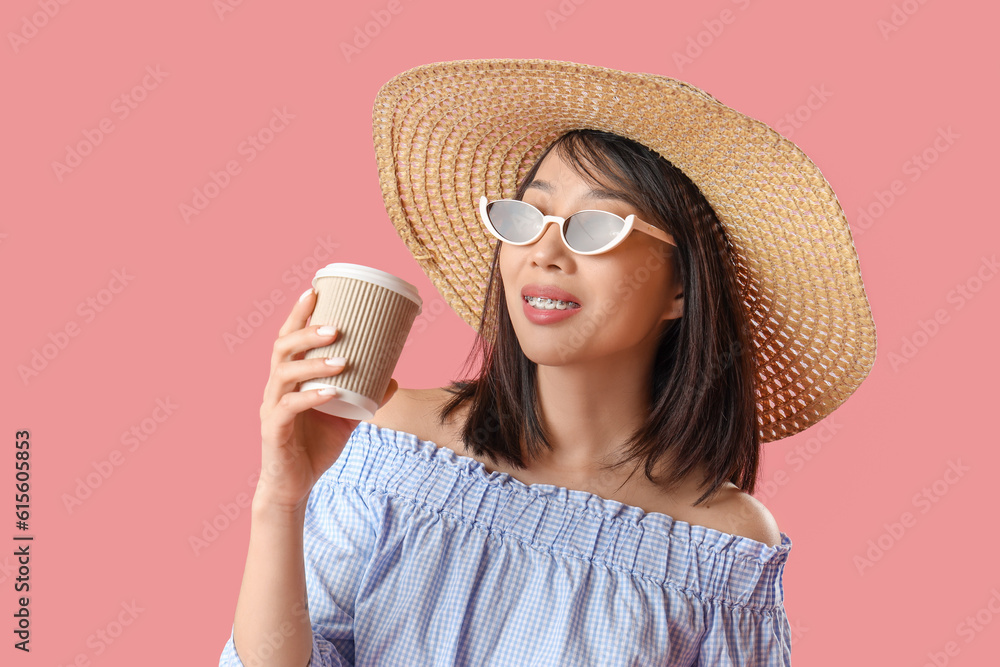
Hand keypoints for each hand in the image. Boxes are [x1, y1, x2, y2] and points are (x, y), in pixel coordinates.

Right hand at [255, 289, 397, 511]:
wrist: (294, 485)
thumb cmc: (315, 446)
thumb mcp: (347, 418)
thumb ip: (365, 396)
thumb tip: (394, 377)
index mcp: (288, 379)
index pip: (288, 339)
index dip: (298, 314)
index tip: (314, 290)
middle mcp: (275, 388)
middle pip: (282, 348)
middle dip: (307, 331)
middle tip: (337, 326)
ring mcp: (271, 408)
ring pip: (283, 374)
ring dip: (314, 363)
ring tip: (342, 357)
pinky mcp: (274, 430)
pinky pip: (289, 408)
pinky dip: (311, 397)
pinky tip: (331, 392)